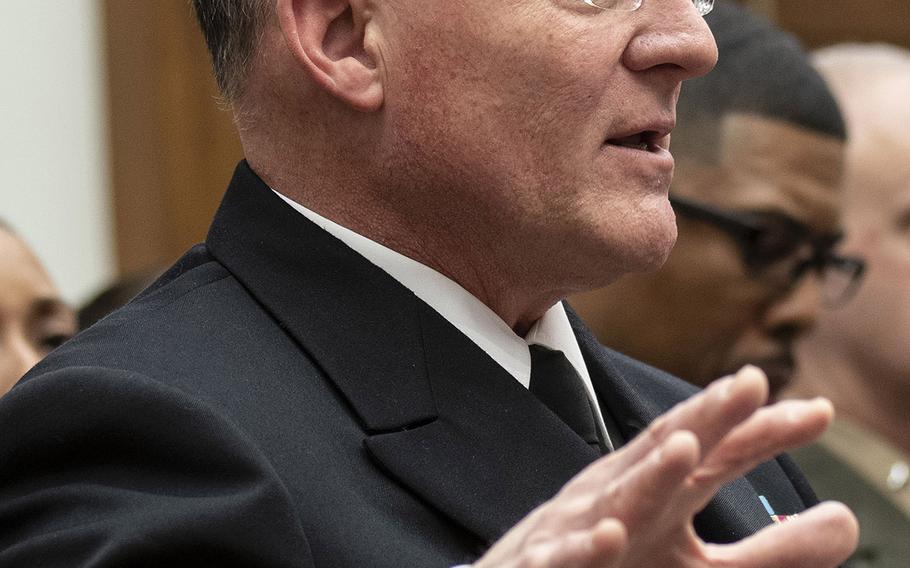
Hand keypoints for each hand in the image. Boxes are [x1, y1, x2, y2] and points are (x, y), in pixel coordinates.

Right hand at [474, 366, 857, 567]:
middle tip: (749, 384)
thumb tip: (847, 523)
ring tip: (686, 448)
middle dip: (705, 418)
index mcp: (658, 494)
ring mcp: (581, 529)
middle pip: (665, 453)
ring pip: (616, 499)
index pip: (712, 452)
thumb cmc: (613, 566)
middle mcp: (621, 499)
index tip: (816, 413)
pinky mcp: (547, 564)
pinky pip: (566, 558)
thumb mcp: (697, 565)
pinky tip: (611, 535)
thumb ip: (769, 551)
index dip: (758, 430)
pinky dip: (586, 547)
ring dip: (649, 474)